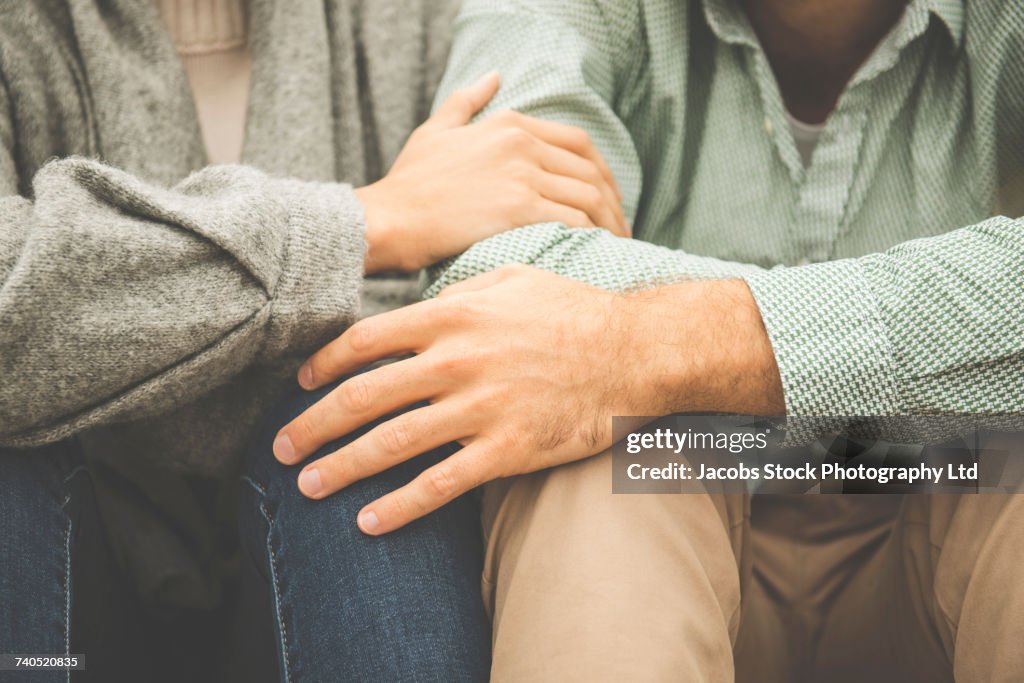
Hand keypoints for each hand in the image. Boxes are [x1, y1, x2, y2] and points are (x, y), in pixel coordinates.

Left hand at [273, 267, 782, 533]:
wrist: (635, 352)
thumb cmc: (573, 310)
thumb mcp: (512, 279)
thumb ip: (458, 292)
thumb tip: (418, 306)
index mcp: (452, 316)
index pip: (365, 342)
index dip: (322, 366)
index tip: (298, 386)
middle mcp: (457, 361)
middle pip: (363, 397)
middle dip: (313, 426)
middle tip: (281, 449)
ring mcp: (481, 407)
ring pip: (392, 444)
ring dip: (341, 468)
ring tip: (308, 488)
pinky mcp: (508, 449)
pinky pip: (441, 484)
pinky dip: (400, 506)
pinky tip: (369, 522)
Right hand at [356, 72, 628, 273]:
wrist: (389, 218)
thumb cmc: (409, 183)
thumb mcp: (436, 130)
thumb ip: (467, 101)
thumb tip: (492, 75)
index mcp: (509, 124)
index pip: (578, 142)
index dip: (601, 171)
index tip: (608, 195)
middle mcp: (522, 143)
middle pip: (591, 169)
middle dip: (613, 199)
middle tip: (621, 224)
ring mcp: (522, 174)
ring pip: (588, 195)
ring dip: (610, 221)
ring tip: (616, 243)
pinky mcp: (519, 208)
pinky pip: (574, 219)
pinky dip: (593, 235)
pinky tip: (597, 250)